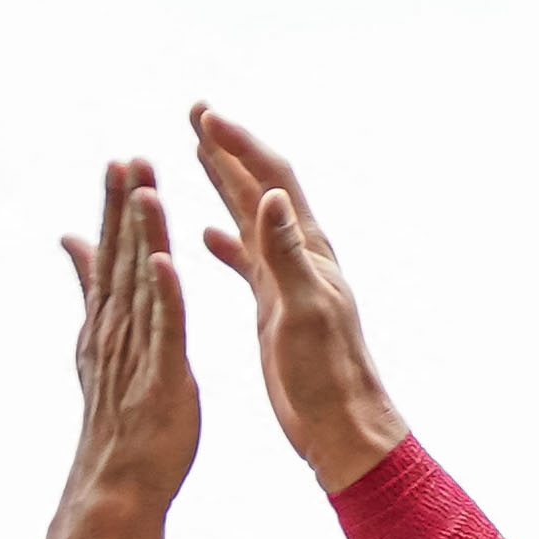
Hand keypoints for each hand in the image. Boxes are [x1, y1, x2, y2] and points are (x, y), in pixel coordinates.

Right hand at [55, 153, 202, 519]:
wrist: (119, 483)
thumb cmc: (117, 417)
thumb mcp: (97, 343)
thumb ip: (88, 287)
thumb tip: (71, 241)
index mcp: (109, 321)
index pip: (112, 255)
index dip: (115, 209)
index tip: (119, 163)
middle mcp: (117, 330)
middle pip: (123, 259)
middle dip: (126, 208)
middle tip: (129, 158)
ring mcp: (138, 352)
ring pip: (143, 284)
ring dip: (144, 237)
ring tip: (146, 191)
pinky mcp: (163, 375)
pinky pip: (166, 328)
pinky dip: (165, 294)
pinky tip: (165, 260)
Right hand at [188, 106, 407, 490]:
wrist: (342, 424)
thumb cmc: (326, 375)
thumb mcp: (303, 310)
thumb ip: (285, 253)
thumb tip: (269, 198)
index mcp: (308, 250)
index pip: (272, 181)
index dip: (239, 145)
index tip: (203, 116)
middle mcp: (299, 256)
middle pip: (260, 187)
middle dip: (228, 148)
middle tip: (196, 113)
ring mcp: (287, 281)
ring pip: (249, 219)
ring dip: (224, 184)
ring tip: (198, 153)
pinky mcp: (275, 309)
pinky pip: (246, 262)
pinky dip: (225, 242)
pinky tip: (207, 235)